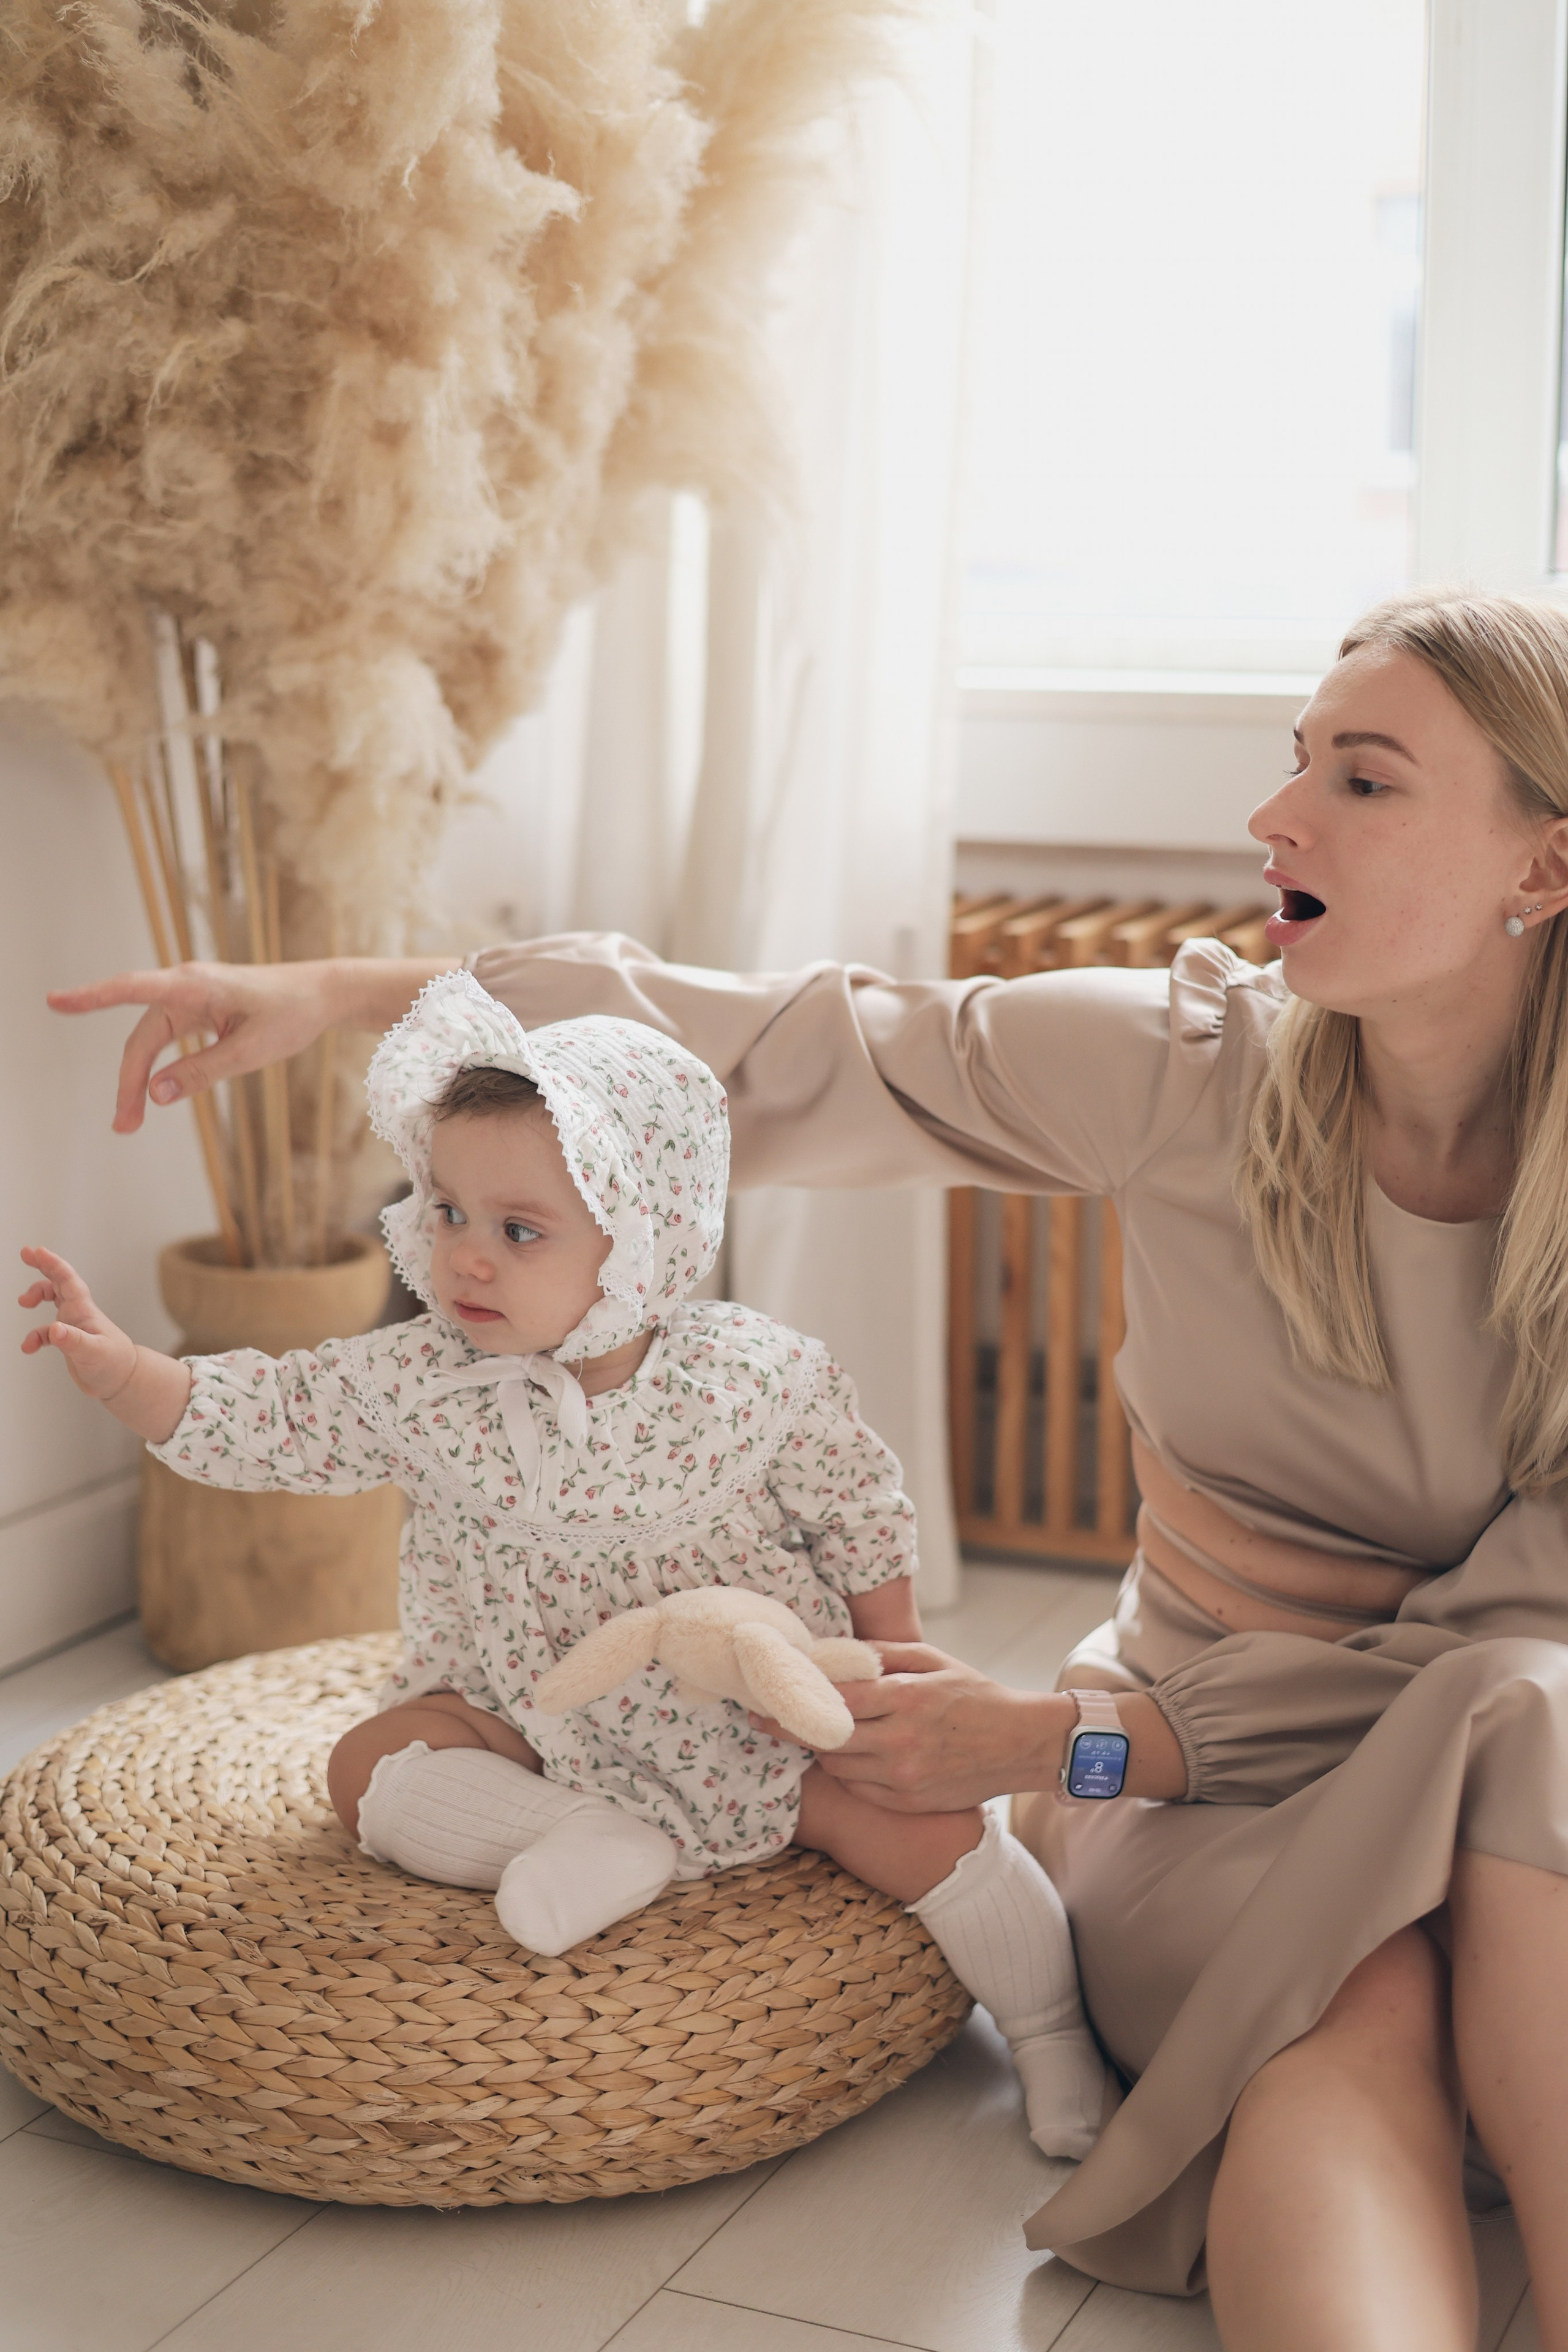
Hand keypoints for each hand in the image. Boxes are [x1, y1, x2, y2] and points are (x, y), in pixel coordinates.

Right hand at [18, 1245, 137, 1400]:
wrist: (121, 1381)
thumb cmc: (114, 1364)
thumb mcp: (93, 1353)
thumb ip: (73, 1341)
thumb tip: (54, 1330)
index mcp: (84, 1310)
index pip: (67, 1280)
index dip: (52, 1263)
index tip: (36, 1251)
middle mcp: (78, 1313)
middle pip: (59, 1281)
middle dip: (43, 1265)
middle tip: (25, 1253)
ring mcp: (73, 1325)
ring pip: (52, 1300)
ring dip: (37, 1295)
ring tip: (23, 1302)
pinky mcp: (68, 1340)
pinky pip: (46, 1331)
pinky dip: (35, 1336)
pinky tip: (28, 1348)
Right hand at [46, 960, 340, 1131]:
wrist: (322, 994)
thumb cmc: (291, 1015)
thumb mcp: (250, 1051)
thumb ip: (202, 1072)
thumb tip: (155, 1094)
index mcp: (194, 986)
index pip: (131, 989)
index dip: (91, 997)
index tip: (55, 1002)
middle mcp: (185, 987)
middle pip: (141, 1038)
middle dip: (128, 1082)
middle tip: (124, 1127)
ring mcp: (191, 998)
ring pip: (151, 1042)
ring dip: (140, 1079)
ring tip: (131, 1122)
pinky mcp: (200, 1009)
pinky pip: (167, 1038)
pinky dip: (158, 1066)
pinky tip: (153, 1091)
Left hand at [752, 1641, 1066, 1812]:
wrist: (1021, 1744)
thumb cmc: (976, 1695)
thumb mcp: (933, 1660)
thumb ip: (883, 1652)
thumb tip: (836, 1648)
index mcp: (906, 1699)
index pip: (833, 1702)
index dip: (793, 1701)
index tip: (763, 1698)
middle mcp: (901, 1742)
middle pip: (826, 1740)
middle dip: (793, 1729)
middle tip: (769, 1718)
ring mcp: (904, 1778)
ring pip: (838, 1767)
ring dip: (823, 1749)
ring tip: (816, 1732)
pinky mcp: (908, 1801)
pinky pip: (859, 1789)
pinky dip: (847, 1771)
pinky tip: (849, 1754)